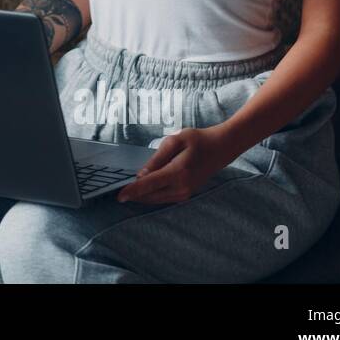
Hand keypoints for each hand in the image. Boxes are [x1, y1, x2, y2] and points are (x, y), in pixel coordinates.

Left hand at [116, 126, 232, 203]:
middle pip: (151, 196)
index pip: (149, 185)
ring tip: (127, 191)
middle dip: (134, 195)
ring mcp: (186, 193)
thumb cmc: (197, 140)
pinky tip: (143, 190)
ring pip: (157, 199)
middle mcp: (182, 187)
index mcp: (178, 172)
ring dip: (142, 196)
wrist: (221, 148)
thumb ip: (157, 159)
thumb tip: (141, 175)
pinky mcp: (186, 194)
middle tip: (117, 192)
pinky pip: (164, 198)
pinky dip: (152, 195)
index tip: (118, 196)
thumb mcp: (175, 141)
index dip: (132, 191)